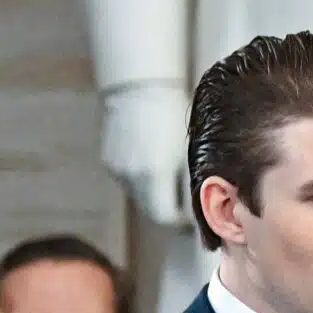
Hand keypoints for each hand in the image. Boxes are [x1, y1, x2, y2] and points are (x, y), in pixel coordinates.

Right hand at [98, 79, 192, 230]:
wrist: (141, 90)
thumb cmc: (173, 117)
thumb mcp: (189, 151)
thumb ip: (191, 183)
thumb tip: (202, 209)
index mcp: (155, 172)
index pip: (165, 216)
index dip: (181, 222)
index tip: (193, 220)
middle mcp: (133, 174)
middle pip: (151, 211)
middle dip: (170, 213)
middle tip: (187, 210)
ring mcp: (119, 169)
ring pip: (140, 198)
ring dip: (156, 199)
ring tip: (174, 189)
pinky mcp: (111, 163)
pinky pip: (130, 182)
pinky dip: (143, 184)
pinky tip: (156, 172)